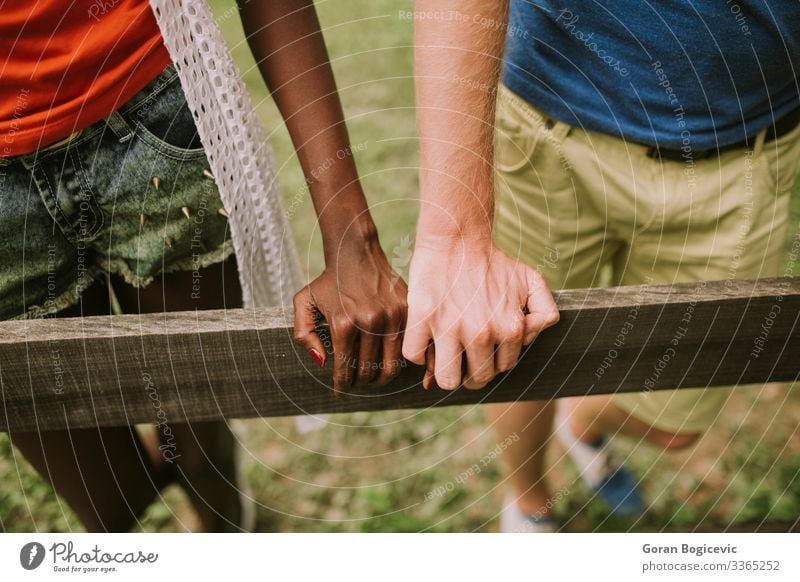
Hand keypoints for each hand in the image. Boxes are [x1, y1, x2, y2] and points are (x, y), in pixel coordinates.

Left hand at [293, 234, 407, 395]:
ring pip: (391, 366)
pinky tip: (393, 366)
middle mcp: (370, 321)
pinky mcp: (407, 311)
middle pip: (368, 372)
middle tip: (355, 382)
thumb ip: (304, 335)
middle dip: (359, 383)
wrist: (356, 253)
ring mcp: (392, 316)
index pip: (344, 369)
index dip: (341, 386)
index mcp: (344, 323)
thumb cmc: (327, 281)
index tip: (339, 392)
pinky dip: (401, 363)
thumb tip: (322, 363)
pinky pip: (407, 348)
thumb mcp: (303, 303)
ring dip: (380, 378)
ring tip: (372, 377)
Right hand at [402, 237, 558, 389]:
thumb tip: (530, 335)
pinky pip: (416, 356)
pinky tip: (425, 338)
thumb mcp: (531, 281)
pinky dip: (418, 352)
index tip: (482, 347)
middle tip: (464, 352)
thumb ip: (545, 311)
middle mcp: (482, 333)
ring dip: (445, 370)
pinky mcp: (422, 318)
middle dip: (471, 369)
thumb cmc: (493, 261)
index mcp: (509, 329)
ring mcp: (450, 328)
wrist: (458, 237)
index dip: (491, 359)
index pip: (501, 368)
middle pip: (477, 379)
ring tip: (445, 354)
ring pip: (447, 379)